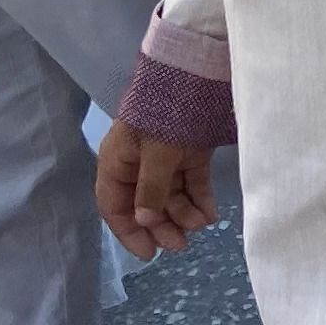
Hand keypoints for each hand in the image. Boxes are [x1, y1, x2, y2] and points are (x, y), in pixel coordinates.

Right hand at [93, 117, 219, 258]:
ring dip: (183, 213)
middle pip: (146, 204)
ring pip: (171, 194)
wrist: (193, 70)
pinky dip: (200, 198)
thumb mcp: (156, 152)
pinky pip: (191, 180)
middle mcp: (138, 162)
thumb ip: (150, 189)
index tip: (149, 253)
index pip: (115, 205)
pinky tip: (211, 214)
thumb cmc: (165, 111)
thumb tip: (145, 221)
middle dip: (162, 225)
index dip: (129, 231)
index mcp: (117, 161)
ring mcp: (165, 156)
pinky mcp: (188, 149)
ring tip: (201, 224)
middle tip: (181, 246)